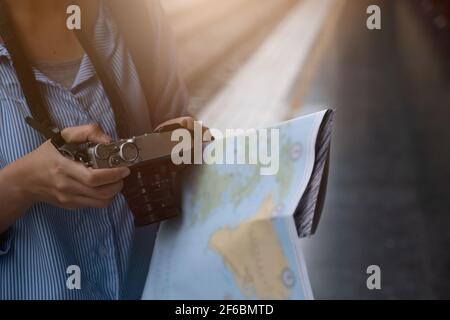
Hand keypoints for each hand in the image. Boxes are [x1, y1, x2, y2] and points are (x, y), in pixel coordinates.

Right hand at [16, 124, 130, 209]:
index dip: (113, 174)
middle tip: (123, 173)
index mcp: (64, 167)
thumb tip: (108, 140)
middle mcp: (66, 186)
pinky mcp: (71, 206)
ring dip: (114, 191)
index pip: (93, 177)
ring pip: (101, 202)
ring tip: (115, 180)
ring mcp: (69, 199)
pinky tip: (103, 186)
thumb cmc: (46, 155)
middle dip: (118, 183)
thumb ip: (87, 132)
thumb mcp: (62, 137)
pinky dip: (104, 197)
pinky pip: (94, 205)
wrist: (25, 179)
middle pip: (101, 192)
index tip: (124, 168)